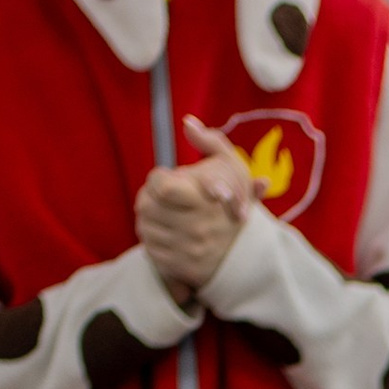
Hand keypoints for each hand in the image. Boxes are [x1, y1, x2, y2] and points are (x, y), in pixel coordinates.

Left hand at [134, 118, 255, 302]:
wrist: (245, 253)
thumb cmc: (233, 203)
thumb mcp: (232, 167)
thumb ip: (211, 141)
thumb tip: (187, 122)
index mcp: (206, 201)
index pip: (161, 186)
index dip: (157, 180)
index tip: (165, 180)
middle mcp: (197, 227)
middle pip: (145, 206)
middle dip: (148, 199)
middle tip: (159, 198)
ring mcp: (187, 250)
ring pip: (144, 227)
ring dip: (148, 220)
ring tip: (162, 216)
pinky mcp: (179, 267)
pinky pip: (149, 248)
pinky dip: (152, 240)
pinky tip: (165, 233)